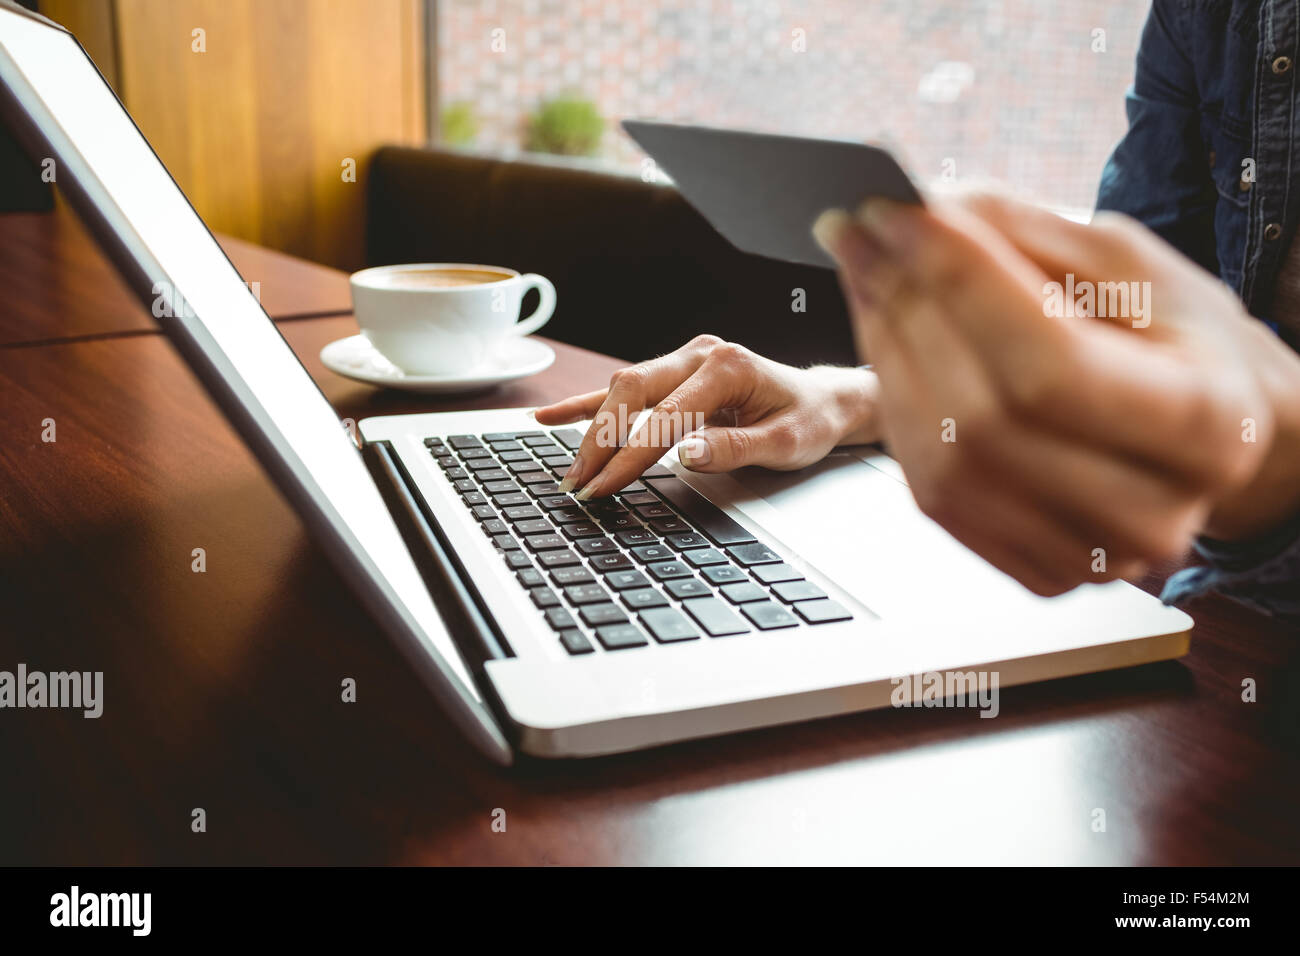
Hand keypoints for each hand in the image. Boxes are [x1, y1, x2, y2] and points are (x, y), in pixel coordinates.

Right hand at [532, 334, 881, 498]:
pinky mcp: (675, 373)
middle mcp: (701, 353)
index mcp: (727, 366)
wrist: (823, 401)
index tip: (605, 487)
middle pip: (631, 392)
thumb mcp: (785, 443)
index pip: (664, 416)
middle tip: (579, 484)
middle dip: (599, 442)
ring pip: (622, 389)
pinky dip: (588, 404)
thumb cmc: (808, 420)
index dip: (630, 455)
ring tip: (570, 469)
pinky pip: (626, 389)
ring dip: (591, 429)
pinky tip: (552, 418)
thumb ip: (734, 447)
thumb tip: (685, 454)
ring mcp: (685, 359)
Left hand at [814, 191, 1299, 594]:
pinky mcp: (1034, 570)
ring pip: (944, 463)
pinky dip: (895, 409)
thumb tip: (930, 215)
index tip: (896, 215)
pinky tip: (887, 342)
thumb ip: (1030, 237)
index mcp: (1205, 426)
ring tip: (868, 279)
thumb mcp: (1134, 264)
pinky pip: (933, 491)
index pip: (1049, 362)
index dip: (960, 284)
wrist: (1210, 429)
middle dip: (907, 310)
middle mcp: (1149, 512)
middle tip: (862, 236)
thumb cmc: (1179, 343)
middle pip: (984, 419)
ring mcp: (1088, 555)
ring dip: (887, 357)